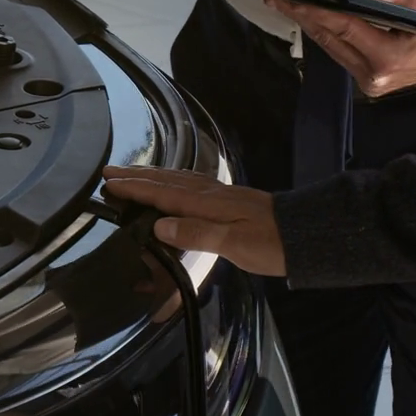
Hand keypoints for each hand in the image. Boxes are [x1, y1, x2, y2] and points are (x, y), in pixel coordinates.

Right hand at [101, 166, 284, 276]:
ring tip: (132, 175)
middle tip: (109, 171)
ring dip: (152, 176)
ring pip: (178, 180)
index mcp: (207, 203)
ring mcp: (221, 194)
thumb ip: (196, 233)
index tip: (108, 183)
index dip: (135, 189)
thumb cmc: (271, 244)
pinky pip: (191, 184)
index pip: (163, 194)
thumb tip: (158, 226)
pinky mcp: (230, 200)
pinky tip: (173, 185)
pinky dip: (173, 181)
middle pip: (167, 181)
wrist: (307, 235)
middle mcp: (210, 193)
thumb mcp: (234, 243)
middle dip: (137, 176)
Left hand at [268, 0, 415, 96]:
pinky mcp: (374, 83)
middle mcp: (375, 77)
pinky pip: (345, 55)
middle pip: (331, 41)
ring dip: (314, 28)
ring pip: (335, 50)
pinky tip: (316, 22)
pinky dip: (331, 37)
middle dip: (304, 19)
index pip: (340, 28)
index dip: (310, 11)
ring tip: (291, 8)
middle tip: (278, 0)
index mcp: (388, 58)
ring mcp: (373, 84)